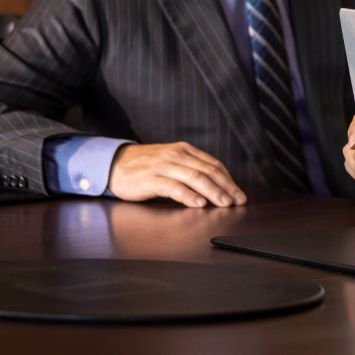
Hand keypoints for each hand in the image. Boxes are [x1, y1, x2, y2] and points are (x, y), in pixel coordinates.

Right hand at [107, 142, 246, 207]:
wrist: (114, 164)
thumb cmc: (146, 167)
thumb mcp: (171, 161)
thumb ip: (190, 168)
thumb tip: (216, 185)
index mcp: (185, 150)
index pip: (214, 164)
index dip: (229, 180)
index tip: (239, 194)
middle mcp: (177, 155)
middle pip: (208, 171)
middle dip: (227, 187)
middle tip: (238, 201)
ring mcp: (164, 165)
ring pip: (195, 177)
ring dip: (213, 191)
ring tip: (224, 203)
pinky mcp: (151, 178)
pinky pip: (174, 187)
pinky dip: (188, 196)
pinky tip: (199, 204)